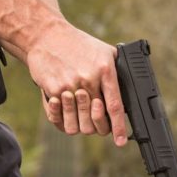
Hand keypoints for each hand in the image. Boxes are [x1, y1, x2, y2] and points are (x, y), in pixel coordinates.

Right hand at [27, 22, 127, 146]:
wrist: (46, 35)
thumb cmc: (78, 44)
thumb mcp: (105, 52)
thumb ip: (117, 73)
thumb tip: (129, 96)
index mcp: (105, 70)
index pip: (115, 106)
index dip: (118, 128)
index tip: (120, 141)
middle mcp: (88, 79)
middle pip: (95, 121)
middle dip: (96, 126)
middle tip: (94, 120)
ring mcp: (69, 86)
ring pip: (77, 124)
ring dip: (78, 123)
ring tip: (78, 113)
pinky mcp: (52, 90)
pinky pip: (59, 117)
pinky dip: (62, 118)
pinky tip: (64, 111)